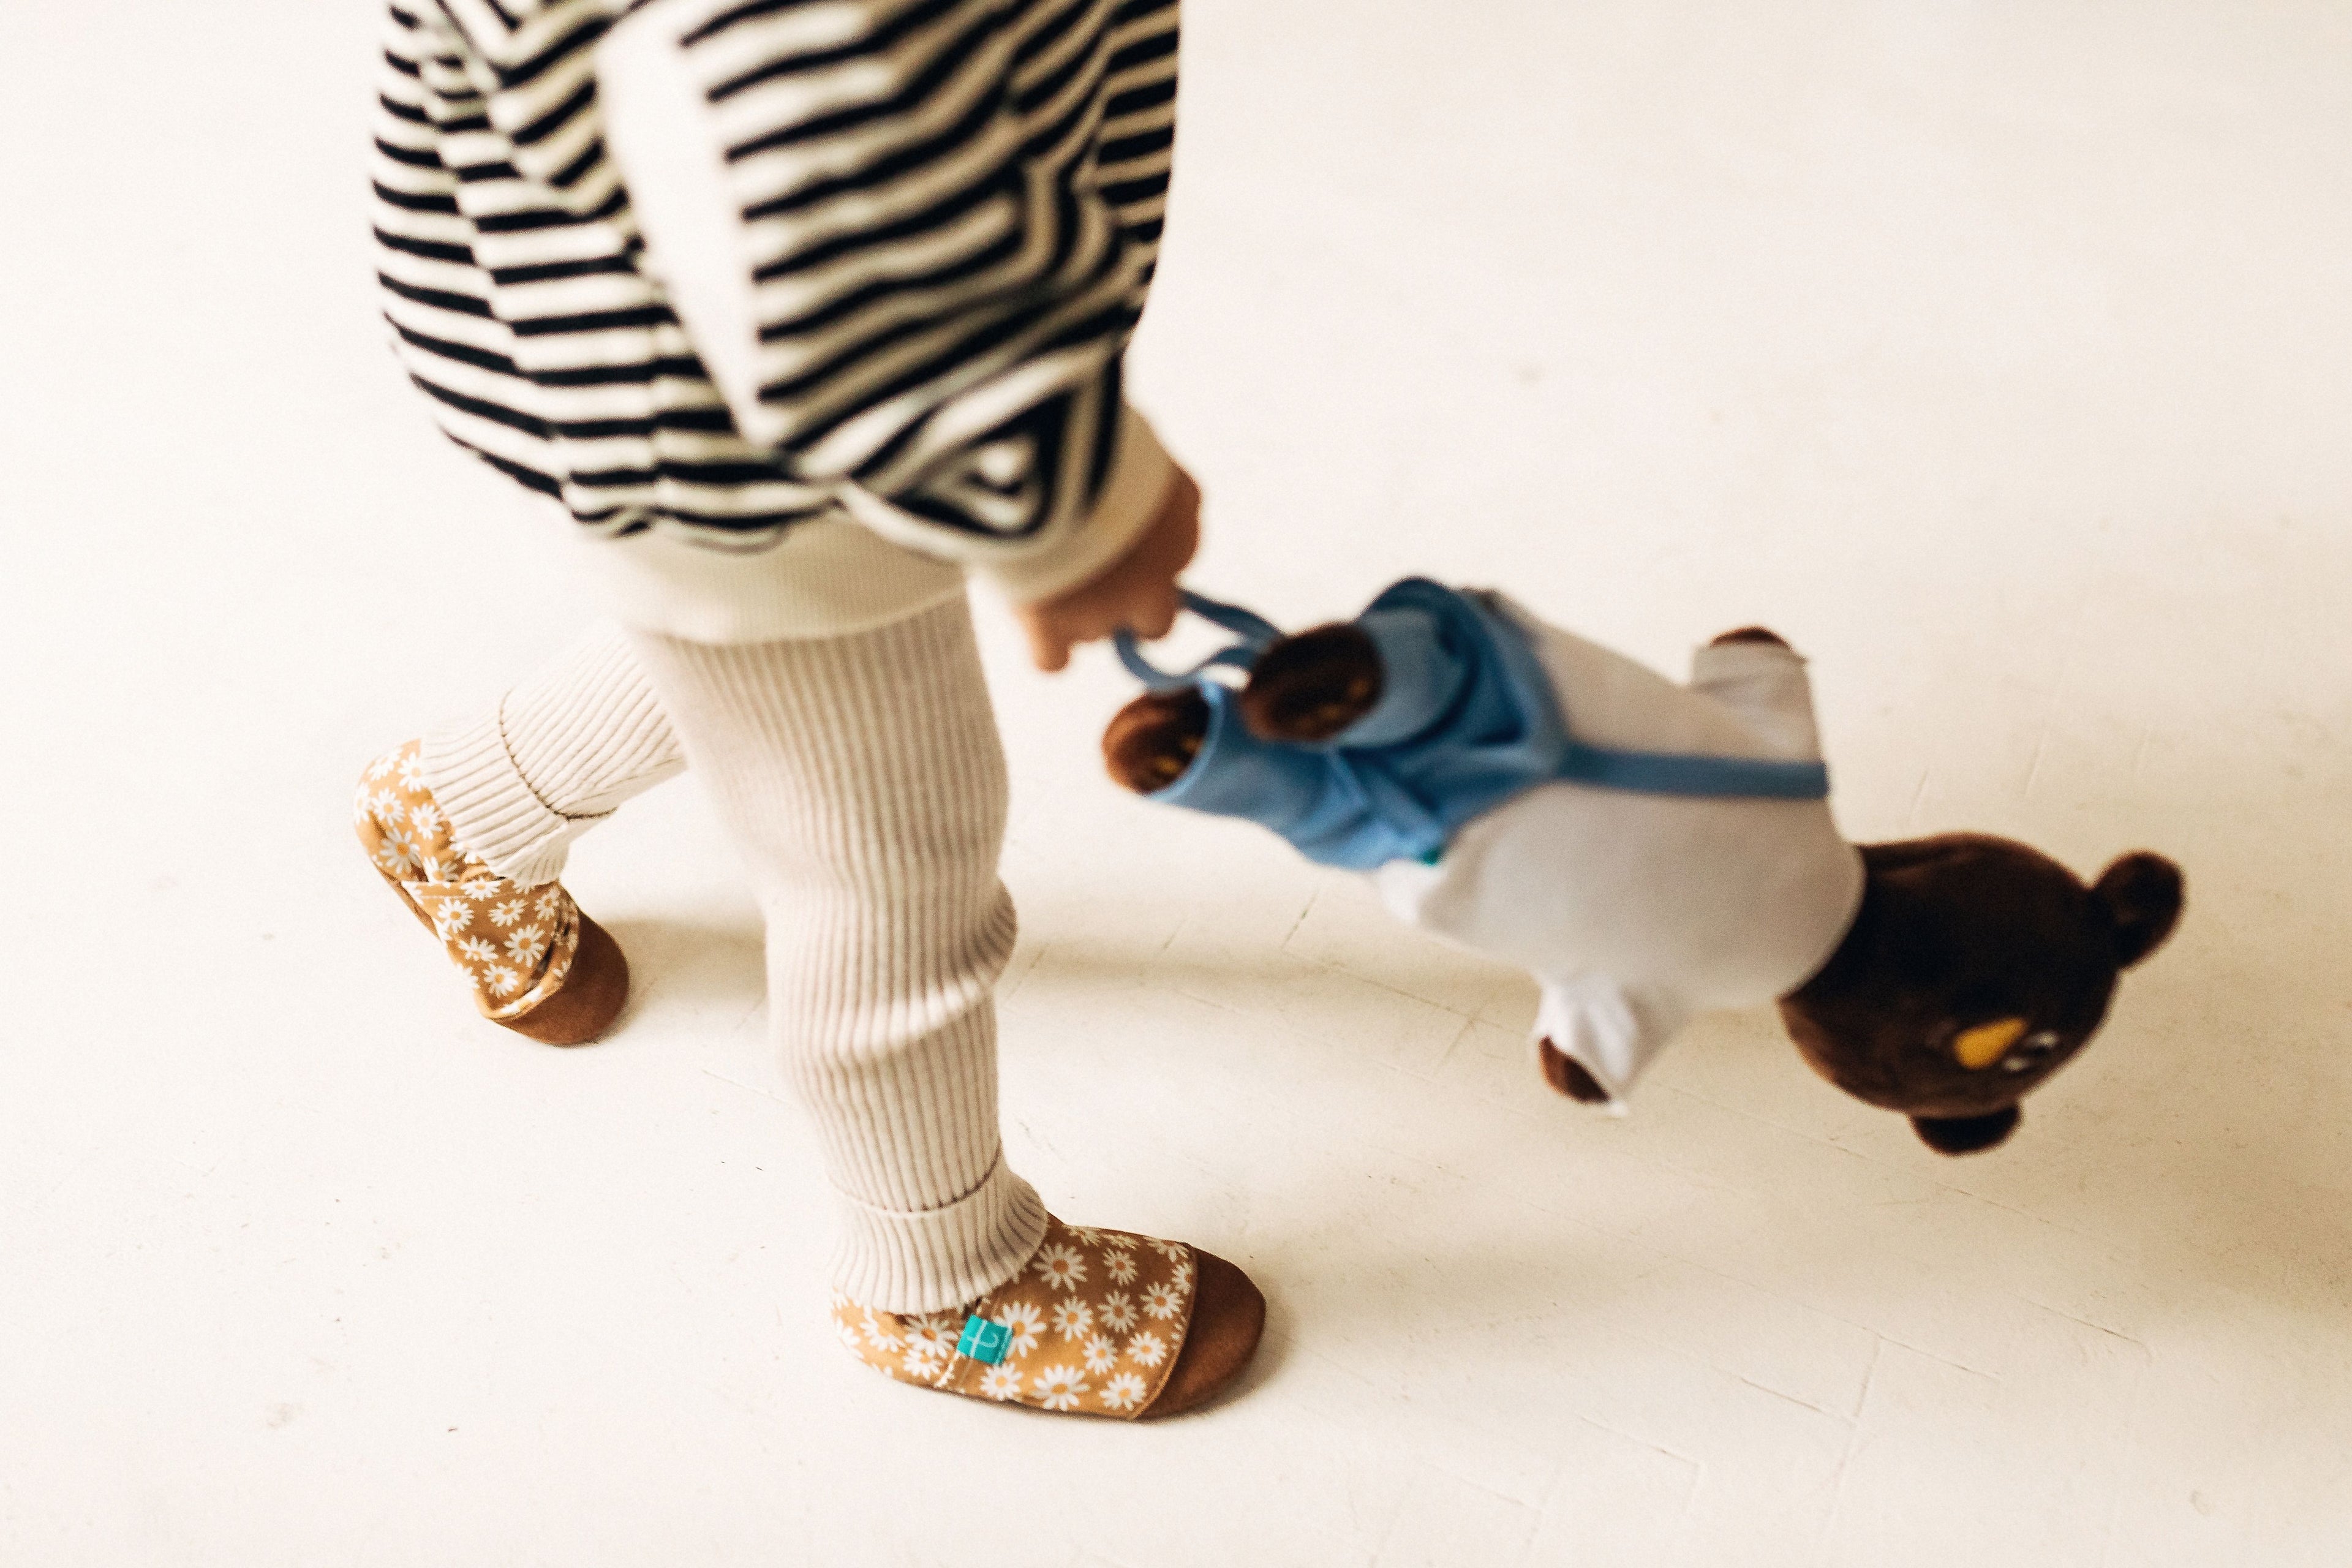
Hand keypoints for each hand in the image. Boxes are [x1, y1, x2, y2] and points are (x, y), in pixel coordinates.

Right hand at [1014, 466, 1200, 671]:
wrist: (1039, 456)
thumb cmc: (1083, 434)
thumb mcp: (1134, 446)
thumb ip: (1146, 486)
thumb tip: (1148, 504)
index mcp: (1179, 528)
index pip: (1176, 559)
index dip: (1143, 553)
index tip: (1115, 538)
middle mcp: (1153, 580)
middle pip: (1154, 618)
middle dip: (1124, 603)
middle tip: (1084, 573)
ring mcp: (1103, 610)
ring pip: (1096, 633)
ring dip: (1076, 611)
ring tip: (1040, 566)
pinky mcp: (1050, 628)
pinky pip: (1052, 660)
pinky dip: (1043, 646)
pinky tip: (1032, 622)